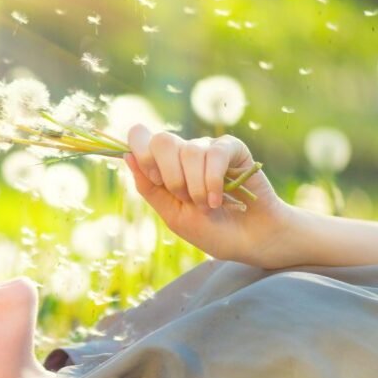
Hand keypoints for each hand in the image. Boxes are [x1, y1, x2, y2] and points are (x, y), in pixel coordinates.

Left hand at [124, 124, 295, 267]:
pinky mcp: (232, 149)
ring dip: (195, 186)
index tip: (156, 180)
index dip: (142, 153)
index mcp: (164, 167)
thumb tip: (125, 155)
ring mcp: (208, 150)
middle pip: (162, 140)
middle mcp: (184, 154)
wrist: (251, 241)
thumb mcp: (173, 215)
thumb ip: (149, 187)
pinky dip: (212, 180)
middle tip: (185, 198)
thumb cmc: (212, 231)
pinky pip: (214, 152)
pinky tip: (219, 199)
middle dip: (170, 176)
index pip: (140, 136)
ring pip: (188, 151)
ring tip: (208, 207)